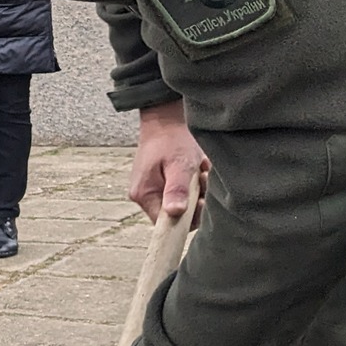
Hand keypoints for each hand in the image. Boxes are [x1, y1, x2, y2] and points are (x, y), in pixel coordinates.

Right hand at [128, 99, 208, 221]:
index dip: (186, 219)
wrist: (166, 120)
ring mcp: (152, 190)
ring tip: (200, 172)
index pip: (165, 225)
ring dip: (197, 192)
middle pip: (175, 216)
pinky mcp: (161, 184)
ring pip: (181, 205)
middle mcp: (144, 196)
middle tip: (202, 179)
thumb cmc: (171, 140)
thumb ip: (176, 189)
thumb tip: (175, 213)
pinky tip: (197, 171)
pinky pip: (181, 195)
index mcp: (144, 194)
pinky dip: (193, 186)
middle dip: (195, 202)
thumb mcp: (179, 164)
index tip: (199, 202)